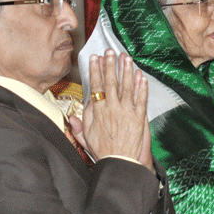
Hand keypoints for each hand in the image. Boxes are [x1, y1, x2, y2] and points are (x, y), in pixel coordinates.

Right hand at [82, 50, 151, 168]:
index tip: (95, 59)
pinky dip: (141, 87)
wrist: (119, 162)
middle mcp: (112, 109)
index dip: (96, 71)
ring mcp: (126, 112)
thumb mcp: (85, 138)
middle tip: (111, 51)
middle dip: (111, 65)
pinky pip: (141, 99)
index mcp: (98, 112)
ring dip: (126, 71)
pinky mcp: (139, 117)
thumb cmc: (103, 150)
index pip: (97, 86)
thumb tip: (72, 115)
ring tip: (126, 58)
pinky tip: (141, 76)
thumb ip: (80, 125)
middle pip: (111, 82)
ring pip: (127, 87)